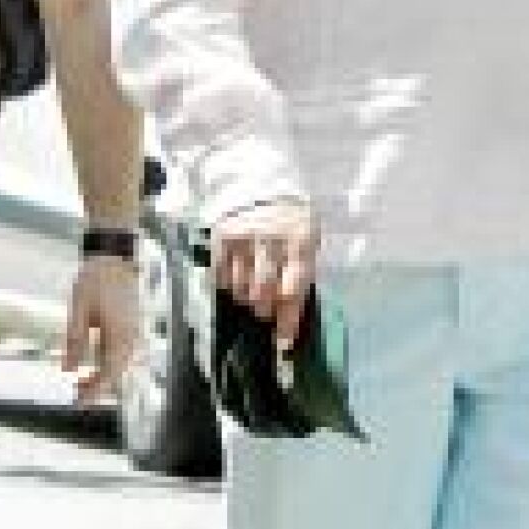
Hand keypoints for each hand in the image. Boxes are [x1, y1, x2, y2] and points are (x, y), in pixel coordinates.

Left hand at [63, 256, 140, 404]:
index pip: (109, 374)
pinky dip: (110, 363)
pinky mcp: (134, 327)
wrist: (116, 257)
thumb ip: (74, 342)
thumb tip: (68, 370)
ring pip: (122, 364)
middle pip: (118, 373)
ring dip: (104, 376)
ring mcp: (136, 332)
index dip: (94, 391)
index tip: (78, 403)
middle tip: (76, 394)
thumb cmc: (95, 280)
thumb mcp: (78, 310)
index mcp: (119, 335)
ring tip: (83, 381)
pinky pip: (124, 353)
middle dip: (98, 387)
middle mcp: (132, 338)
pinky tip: (96, 364)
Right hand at [213, 199, 318, 351]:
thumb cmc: (293, 230)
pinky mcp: (222, 235)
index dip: (286, 319)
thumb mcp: (307, 253)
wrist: (268, 188)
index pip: (292, 290)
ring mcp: (245, 234)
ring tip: (253, 290)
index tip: (281, 340)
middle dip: (264, 309)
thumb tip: (286, 339)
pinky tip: (238, 277)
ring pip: (240, 288)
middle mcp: (272, 237)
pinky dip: (230, 285)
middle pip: (262, 293)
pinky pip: (221, 277)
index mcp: (302, 240)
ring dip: (247, 298)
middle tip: (265, 308)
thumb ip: (298, 293)